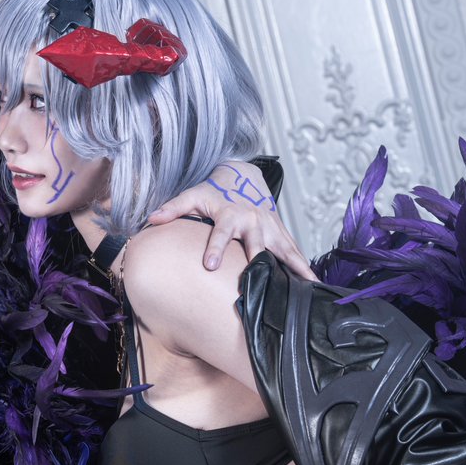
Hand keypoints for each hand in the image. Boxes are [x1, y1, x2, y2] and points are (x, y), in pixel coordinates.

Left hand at [149, 160, 316, 279]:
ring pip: (282, 248)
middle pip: (256, 243)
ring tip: (305, 286)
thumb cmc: (214, 192)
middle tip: (260, 279)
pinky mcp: (280, 233)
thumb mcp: (192, 196)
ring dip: (294, 266)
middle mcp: (253, 221)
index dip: (215, 248)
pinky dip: (304, 266)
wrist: (242, 178)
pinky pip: (294, 251)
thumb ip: (173, 208)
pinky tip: (313, 284)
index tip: (209, 266)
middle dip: (258, 260)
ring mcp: (270, 227)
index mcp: (230, 215)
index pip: (220, 233)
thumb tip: (152, 219)